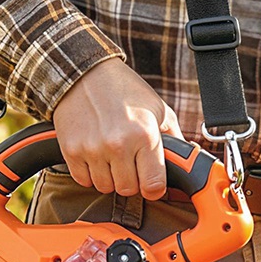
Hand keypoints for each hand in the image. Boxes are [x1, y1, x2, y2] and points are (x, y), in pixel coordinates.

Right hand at [52, 57, 180, 198]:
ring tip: (112, 157)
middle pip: (128, 189)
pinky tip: (96, 157)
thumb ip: (175, 138)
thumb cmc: (124, 90)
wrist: (83, 72)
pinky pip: (84, 180)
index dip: (154, 188)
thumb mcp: (158, 109)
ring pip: (105, 187)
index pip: (153, 186)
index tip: (152, 182)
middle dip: (132, 180)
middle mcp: (118, 144)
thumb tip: (189, 162)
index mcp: (144, 135)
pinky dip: (91, 174)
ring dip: (111, 178)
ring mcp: (92, 149)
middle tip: (130, 163)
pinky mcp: (71, 150)